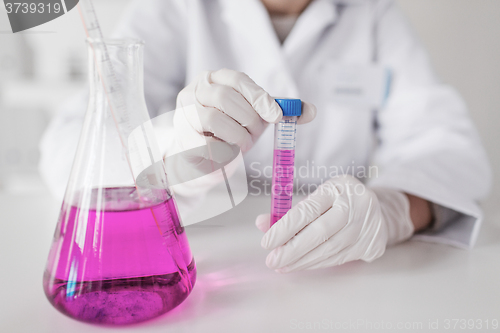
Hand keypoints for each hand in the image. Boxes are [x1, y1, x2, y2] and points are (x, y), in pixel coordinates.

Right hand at [174, 68, 315, 153]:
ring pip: (214, 120)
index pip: (237, 80)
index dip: (260, 98)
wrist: (199, 157)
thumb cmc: (227, 130)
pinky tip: (227, 152)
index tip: (277, 116)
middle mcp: (194, 91)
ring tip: (242, 144)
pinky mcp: (181, 140)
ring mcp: (184, 114)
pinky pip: (206, 144)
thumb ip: (278, 111)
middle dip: (249, 119)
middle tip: (256, 134)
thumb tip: (311, 110)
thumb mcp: (254, 116)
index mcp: (213, 79)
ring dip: (238, 136)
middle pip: (225, 98)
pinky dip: (224, 151)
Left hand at [256, 175, 413, 272]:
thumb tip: (262, 223)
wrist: (379, 209)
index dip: (285, 228)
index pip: (308, 210)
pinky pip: (338, 259)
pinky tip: (300, 265)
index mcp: (338, 188)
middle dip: (292, 250)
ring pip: (329, 250)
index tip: (267, 241)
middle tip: (272, 261)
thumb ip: (290, 210)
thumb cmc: (339, 200)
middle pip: (320, 233)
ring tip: (282, 265)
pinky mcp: (372, 245)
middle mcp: (355, 206)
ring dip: (302, 261)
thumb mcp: (317, 196)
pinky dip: (317, 263)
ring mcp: (366, 226)